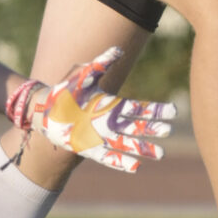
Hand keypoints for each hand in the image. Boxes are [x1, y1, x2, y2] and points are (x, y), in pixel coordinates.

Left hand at [7, 47, 175, 171]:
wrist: (44, 110)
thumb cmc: (64, 91)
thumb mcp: (83, 75)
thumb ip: (101, 64)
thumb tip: (119, 50)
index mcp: (110, 106)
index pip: (138, 109)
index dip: (156, 110)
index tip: (173, 111)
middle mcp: (109, 123)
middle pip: (136, 127)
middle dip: (152, 129)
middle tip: (169, 131)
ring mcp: (100, 137)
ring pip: (127, 144)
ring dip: (143, 148)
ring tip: (160, 153)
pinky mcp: (89, 148)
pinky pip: (109, 157)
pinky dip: (122, 162)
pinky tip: (136, 167)